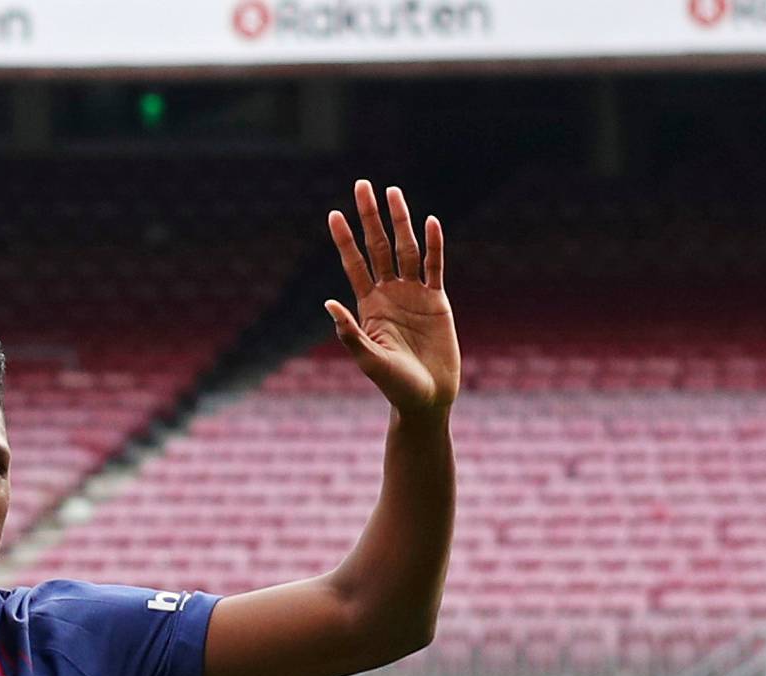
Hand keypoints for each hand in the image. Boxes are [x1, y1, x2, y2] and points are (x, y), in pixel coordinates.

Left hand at [325, 181, 458, 415]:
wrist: (426, 399)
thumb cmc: (394, 386)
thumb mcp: (369, 360)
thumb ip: (349, 334)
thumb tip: (327, 305)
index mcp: (369, 307)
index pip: (354, 265)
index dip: (345, 240)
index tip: (334, 214)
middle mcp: (390, 295)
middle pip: (378, 247)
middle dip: (370, 218)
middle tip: (362, 186)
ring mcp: (414, 294)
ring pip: (406, 249)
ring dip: (400, 221)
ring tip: (393, 192)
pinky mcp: (437, 300)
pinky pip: (435, 266)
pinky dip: (433, 245)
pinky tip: (429, 222)